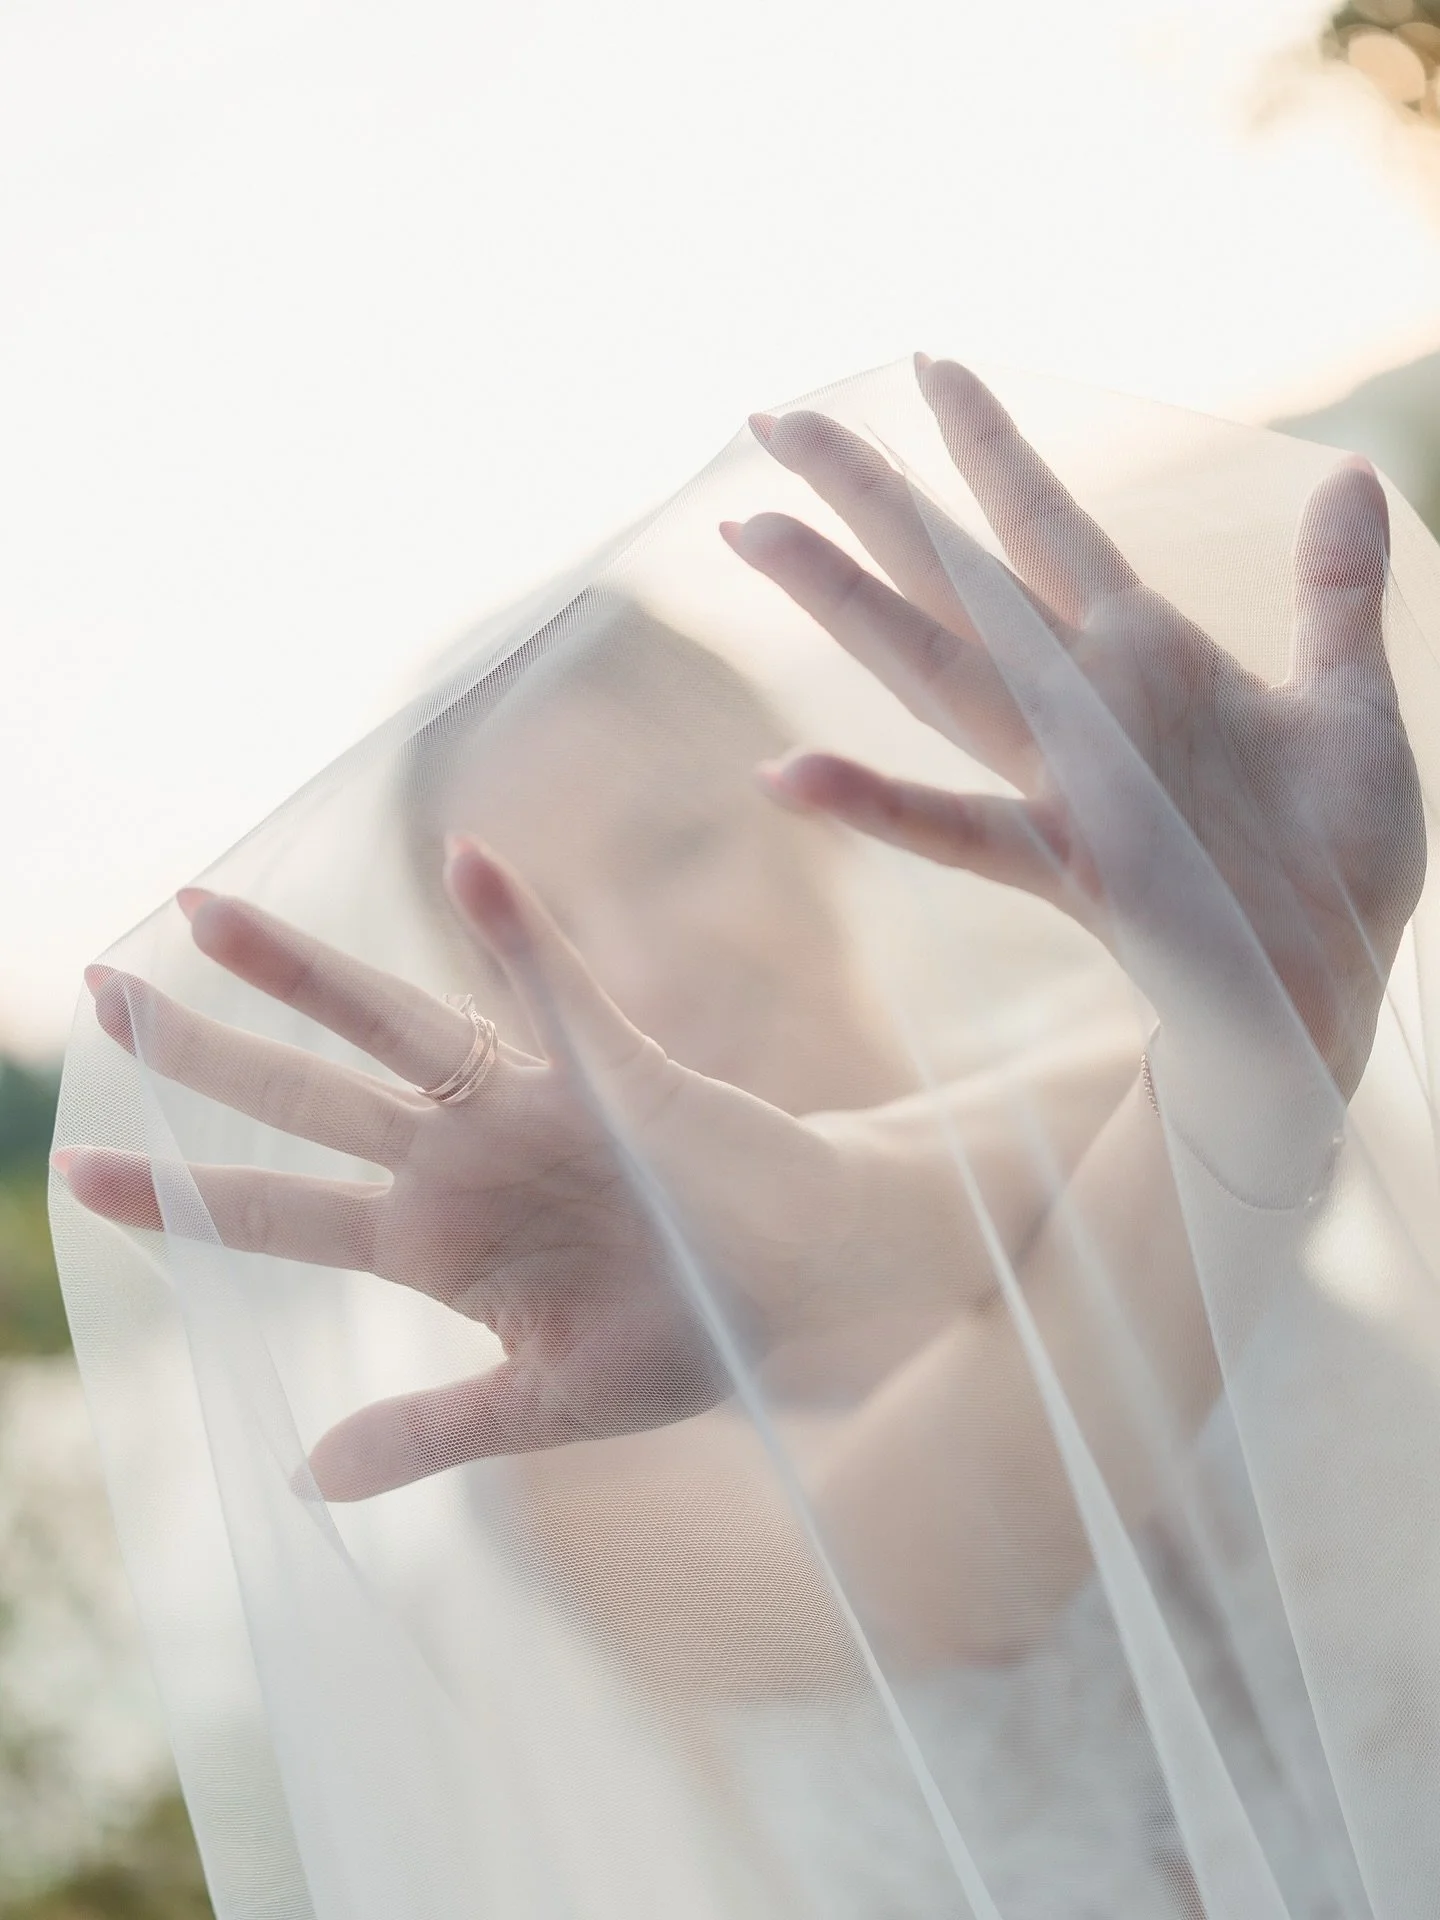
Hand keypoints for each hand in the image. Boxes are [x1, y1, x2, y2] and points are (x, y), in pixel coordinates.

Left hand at [56, 843, 845, 1496]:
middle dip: (207, 1052)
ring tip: (210, 914)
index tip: (76, 1167)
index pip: (280, 1214)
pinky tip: (467, 865)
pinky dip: (520, 933)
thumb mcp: (544, 1408)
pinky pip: (560, 994)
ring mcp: (531, 1113)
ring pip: (400, 1029)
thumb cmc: (678, 1336)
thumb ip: (430, 1431)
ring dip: (309, 975)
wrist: (797, 1285)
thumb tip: (304, 1481)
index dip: (182, 1193)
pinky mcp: (615, 1077)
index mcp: (435, 1246)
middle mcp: (462, 1164)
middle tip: (98, 993)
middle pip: (311, 1099)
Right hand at [726, 359, 1423, 1131]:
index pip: (1047, 523)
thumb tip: (1351, 472)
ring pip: (934, 666)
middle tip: (775, 416)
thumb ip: (1335, 591)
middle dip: (867, 492)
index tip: (927, 364)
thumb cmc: (1341, 861)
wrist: (1336, 985)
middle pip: (955, 572)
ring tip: (753, 531)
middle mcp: (1084, 701)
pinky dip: (873, 806)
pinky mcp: (1072, 864)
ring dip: (843, 600)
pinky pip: (957, 832)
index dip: (988, 445)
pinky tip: (788, 776)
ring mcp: (1066, 778)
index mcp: (1146, 654)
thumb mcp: (1352, 707)